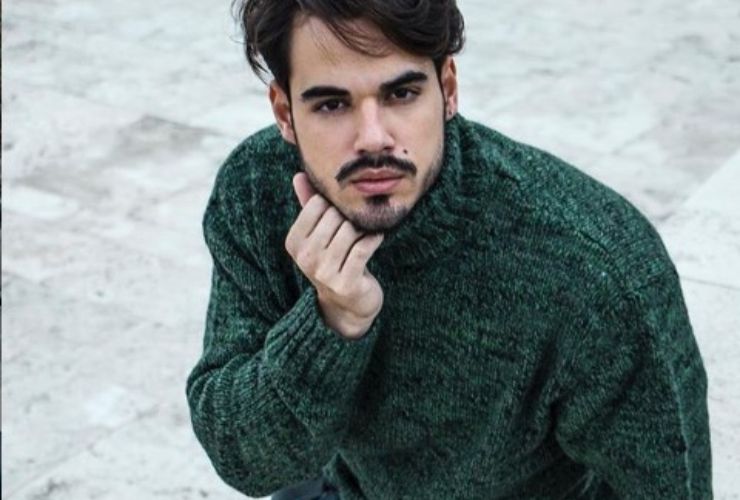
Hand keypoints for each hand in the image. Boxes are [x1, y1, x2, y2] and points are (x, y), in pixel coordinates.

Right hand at [285, 173, 383, 339]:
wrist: (348, 304)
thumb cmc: (334, 260)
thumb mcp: (318, 234)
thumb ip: (309, 205)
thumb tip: (299, 175)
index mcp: (294, 243)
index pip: (316, 204)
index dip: (334, 206)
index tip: (340, 216)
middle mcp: (305, 258)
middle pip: (335, 216)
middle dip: (349, 218)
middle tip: (355, 228)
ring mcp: (324, 272)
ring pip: (350, 231)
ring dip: (363, 230)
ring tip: (363, 236)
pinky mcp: (346, 282)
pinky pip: (364, 247)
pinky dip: (374, 239)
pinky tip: (376, 239)